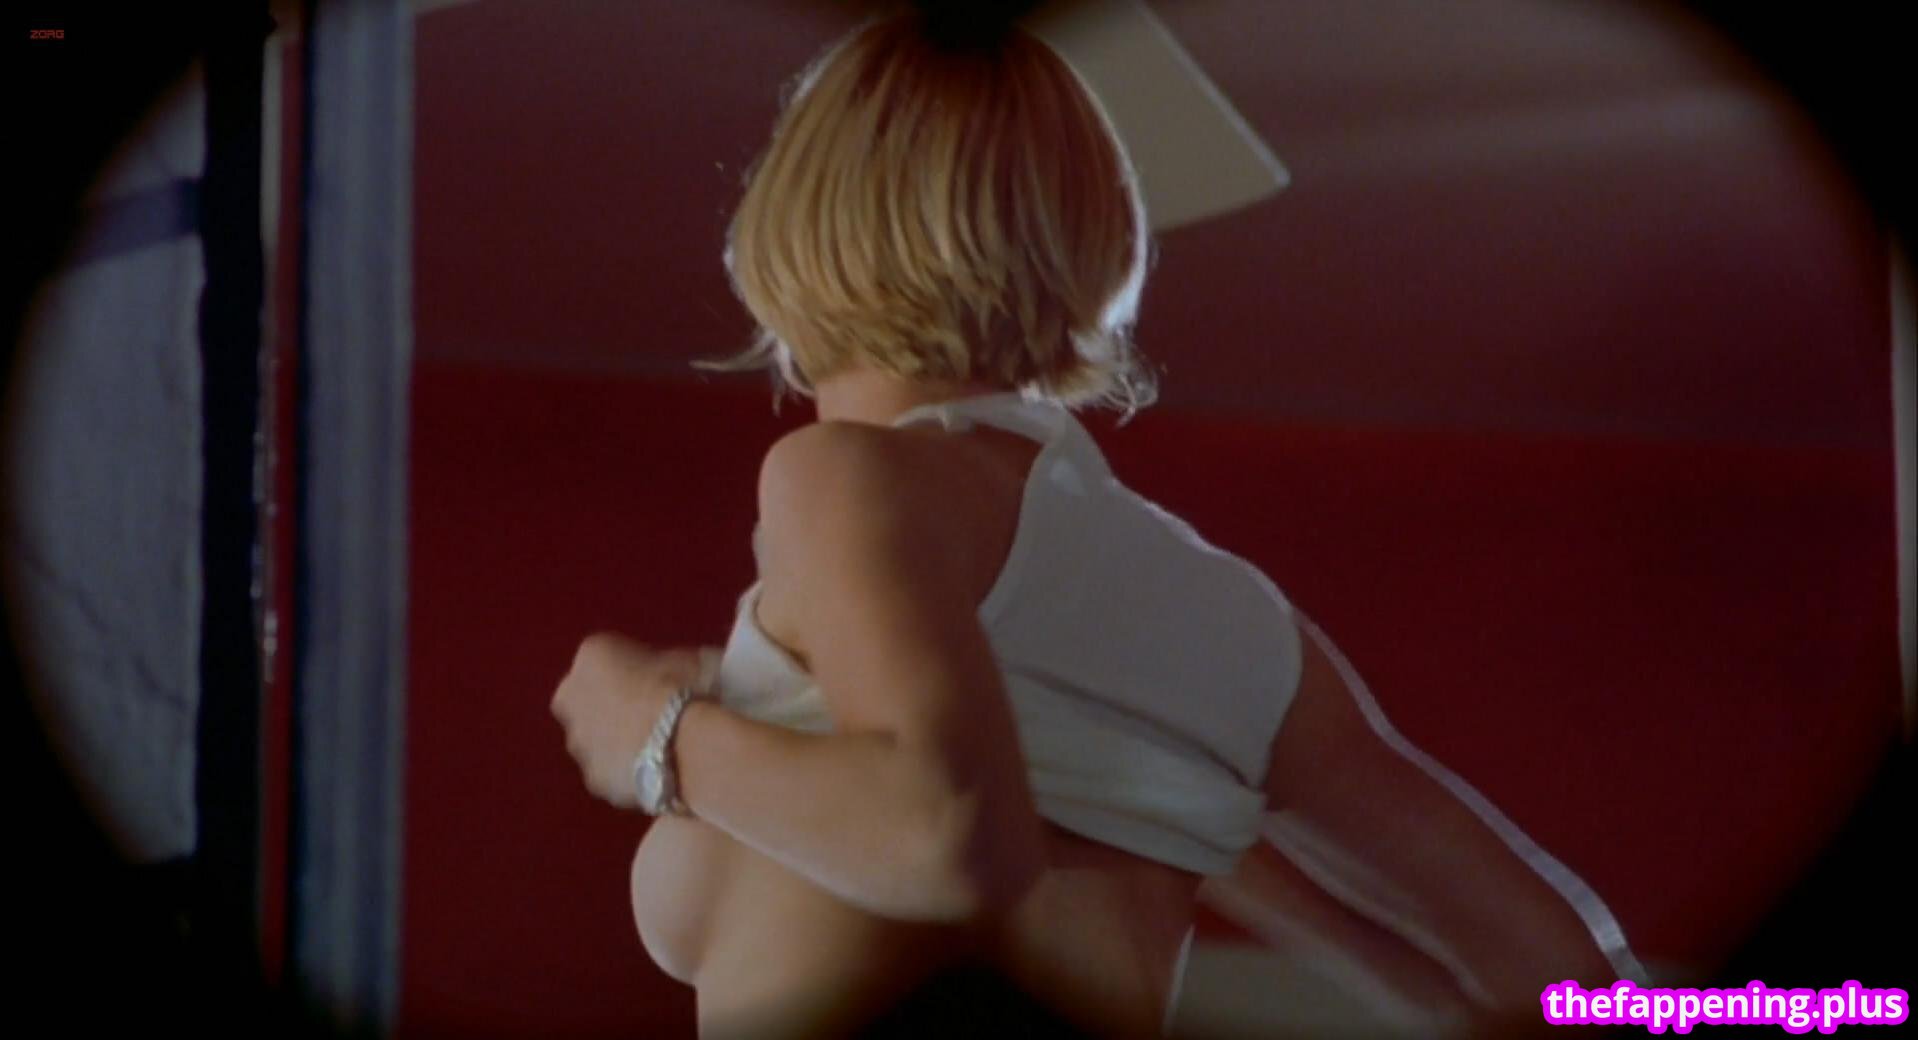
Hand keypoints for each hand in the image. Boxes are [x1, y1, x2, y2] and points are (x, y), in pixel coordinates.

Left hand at [550, 634, 716, 808]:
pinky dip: (625, 770)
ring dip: (614, 739)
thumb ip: (661, 665)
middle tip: (649, 712)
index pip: (605, 657)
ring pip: (593, 737)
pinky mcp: (593, 778)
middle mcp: (572, 695)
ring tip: (657, 747)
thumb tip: (670, 676)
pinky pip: (609, 769)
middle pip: (587, 698)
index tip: (656, 679)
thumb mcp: (682, 657)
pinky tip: (656, 771)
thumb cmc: (690, 688)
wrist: (690, 746)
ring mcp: (578, 741)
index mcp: (593, 654)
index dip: (632, 669)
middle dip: (610, 704)